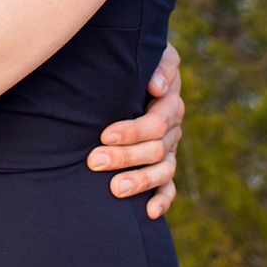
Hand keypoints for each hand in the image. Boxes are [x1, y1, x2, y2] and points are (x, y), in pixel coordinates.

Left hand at [89, 43, 183, 217]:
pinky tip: (150, 213)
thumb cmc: (132, 60)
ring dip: (140, 181)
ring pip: (162, 171)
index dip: (132, 131)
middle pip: (156, 149)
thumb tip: (157, 87)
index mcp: (168, 102)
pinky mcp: (163, 167)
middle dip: (125, 156)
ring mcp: (168, 149)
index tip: (104, 135)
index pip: (157, 122)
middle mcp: (171, 129)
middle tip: (95, 161)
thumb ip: (159, 65)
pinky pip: (169, 187)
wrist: (130, 73)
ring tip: (115, 190)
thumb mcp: (151, 52)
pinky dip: (162, 200)